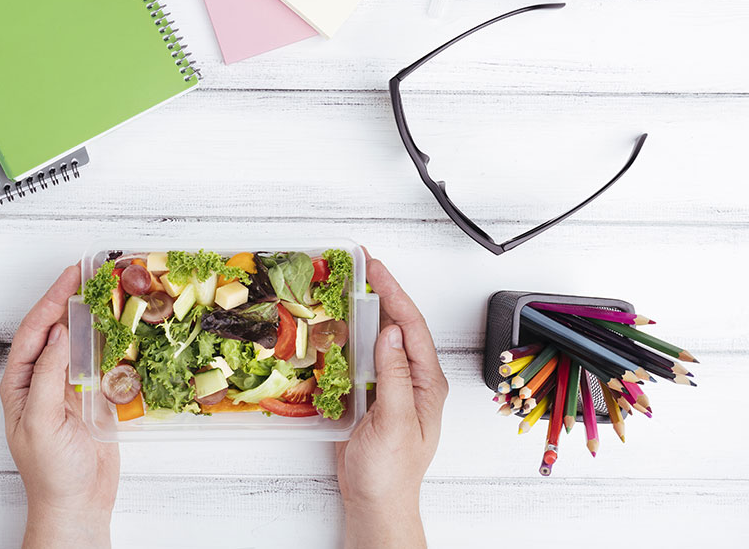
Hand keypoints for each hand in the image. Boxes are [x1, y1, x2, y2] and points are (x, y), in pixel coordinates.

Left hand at [0, 265, 119, 548]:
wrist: (78, 503)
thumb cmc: (51, 472)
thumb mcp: (40, 421)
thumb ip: (48, 375)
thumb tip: (58, 333)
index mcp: (21, 383)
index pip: (35, 330)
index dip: (52, 300)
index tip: (71, 277)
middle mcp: (43, 379)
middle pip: (57, 328)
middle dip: (72, 299)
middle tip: (93, 273)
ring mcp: (69, 386)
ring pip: (80, 340)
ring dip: (94, 316)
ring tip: (109, 291)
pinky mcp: (93, 396)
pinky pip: (102, 360)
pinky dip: (112, 341)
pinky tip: (122, 326)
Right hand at [335, 255, 448, 548]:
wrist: (376, 501)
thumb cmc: (391, 471)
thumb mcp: (394, 422)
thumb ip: (394, 375)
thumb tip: (392, 332)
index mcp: (426, 383)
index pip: (412, 326)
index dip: (394, 293)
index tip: (376, 269)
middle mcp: (413, 379)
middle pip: (400, 324)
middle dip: (383, 291)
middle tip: (362, 264)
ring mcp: (393, 385)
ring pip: (382, 337)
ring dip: (368, 309)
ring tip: (351, 284)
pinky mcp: (373, 394)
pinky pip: (365, 356)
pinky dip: (353, 335)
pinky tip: (340, 324)